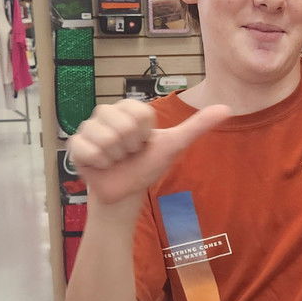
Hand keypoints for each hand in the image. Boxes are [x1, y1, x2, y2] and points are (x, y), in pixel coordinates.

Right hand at [68, 98, 230, 207]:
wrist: (125, 192)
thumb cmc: (148, 165)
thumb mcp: (174, 145)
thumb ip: (198, 126)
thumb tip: (227, 108)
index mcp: (129, 108)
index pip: (140, 115)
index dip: (145, 135)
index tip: (144, 143)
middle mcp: (106, 112)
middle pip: (122, 127)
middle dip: (130, 148)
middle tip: (129, 153)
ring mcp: (89, 127)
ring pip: (106, 139)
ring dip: (115, 157)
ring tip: (115, 159)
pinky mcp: (75, 145)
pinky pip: (87, 150)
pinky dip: (99, 164)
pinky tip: (100, 165)